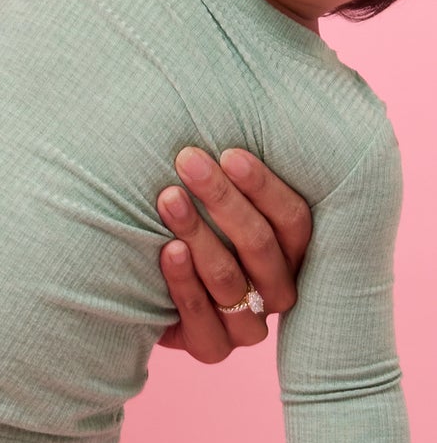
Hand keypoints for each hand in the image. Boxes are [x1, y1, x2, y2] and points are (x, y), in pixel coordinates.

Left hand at [155, 147, 311, 361]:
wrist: (145, 285)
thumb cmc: (193, 221)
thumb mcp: (216, 194)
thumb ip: (230, 167)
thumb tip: (236, 93)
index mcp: (297, 251)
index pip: (296, 221)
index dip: (264, 187)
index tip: (229, 152)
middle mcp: (280, 291)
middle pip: (262, 246)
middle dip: (223, 200)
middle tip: (189, 161)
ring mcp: (249, 326)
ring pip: (231, 281)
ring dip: (199, 234)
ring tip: (168, 199)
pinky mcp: (213, 348)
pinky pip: (203, 320)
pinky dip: (184, 283)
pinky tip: (167, 250)